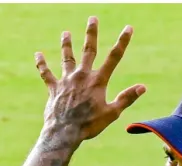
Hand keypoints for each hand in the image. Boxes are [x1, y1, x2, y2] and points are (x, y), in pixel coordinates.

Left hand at [34, 16, 145, 140]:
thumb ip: (126, 98)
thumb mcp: (112, 113)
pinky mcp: (54, 88)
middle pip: (88, 50)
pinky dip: (42, 64)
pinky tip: (38, 54)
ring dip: (66, 44)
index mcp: (98, 81)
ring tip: (65, 33)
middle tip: (92, 18)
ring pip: (66, 58)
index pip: (114, 57)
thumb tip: (143, 87)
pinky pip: (47, 73)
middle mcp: (82, 76)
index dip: (122, 42)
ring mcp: (66, 80)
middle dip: (91, 33)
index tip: (128, 28)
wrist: (65, 132)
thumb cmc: (90, 125)